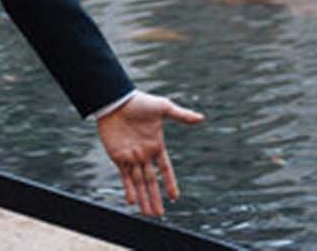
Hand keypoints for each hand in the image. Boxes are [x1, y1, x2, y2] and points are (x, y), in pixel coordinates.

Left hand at [95, 91, 203, 216]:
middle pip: (151, 181)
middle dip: (155, 198)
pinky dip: (128, 189)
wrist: (115, 101)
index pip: (165, 169)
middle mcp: (145, 154)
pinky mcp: (118, 156)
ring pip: (139, 183)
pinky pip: (124, 176)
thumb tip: (201, 118)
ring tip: (148, 214)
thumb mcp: (163, 108)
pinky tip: (132, 202)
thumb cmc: (139, 103)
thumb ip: (181, 115)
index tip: (175, 197)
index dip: (170, 183)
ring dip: (143, 198)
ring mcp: (131, 157)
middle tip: (160, 214)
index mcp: (157, 146)